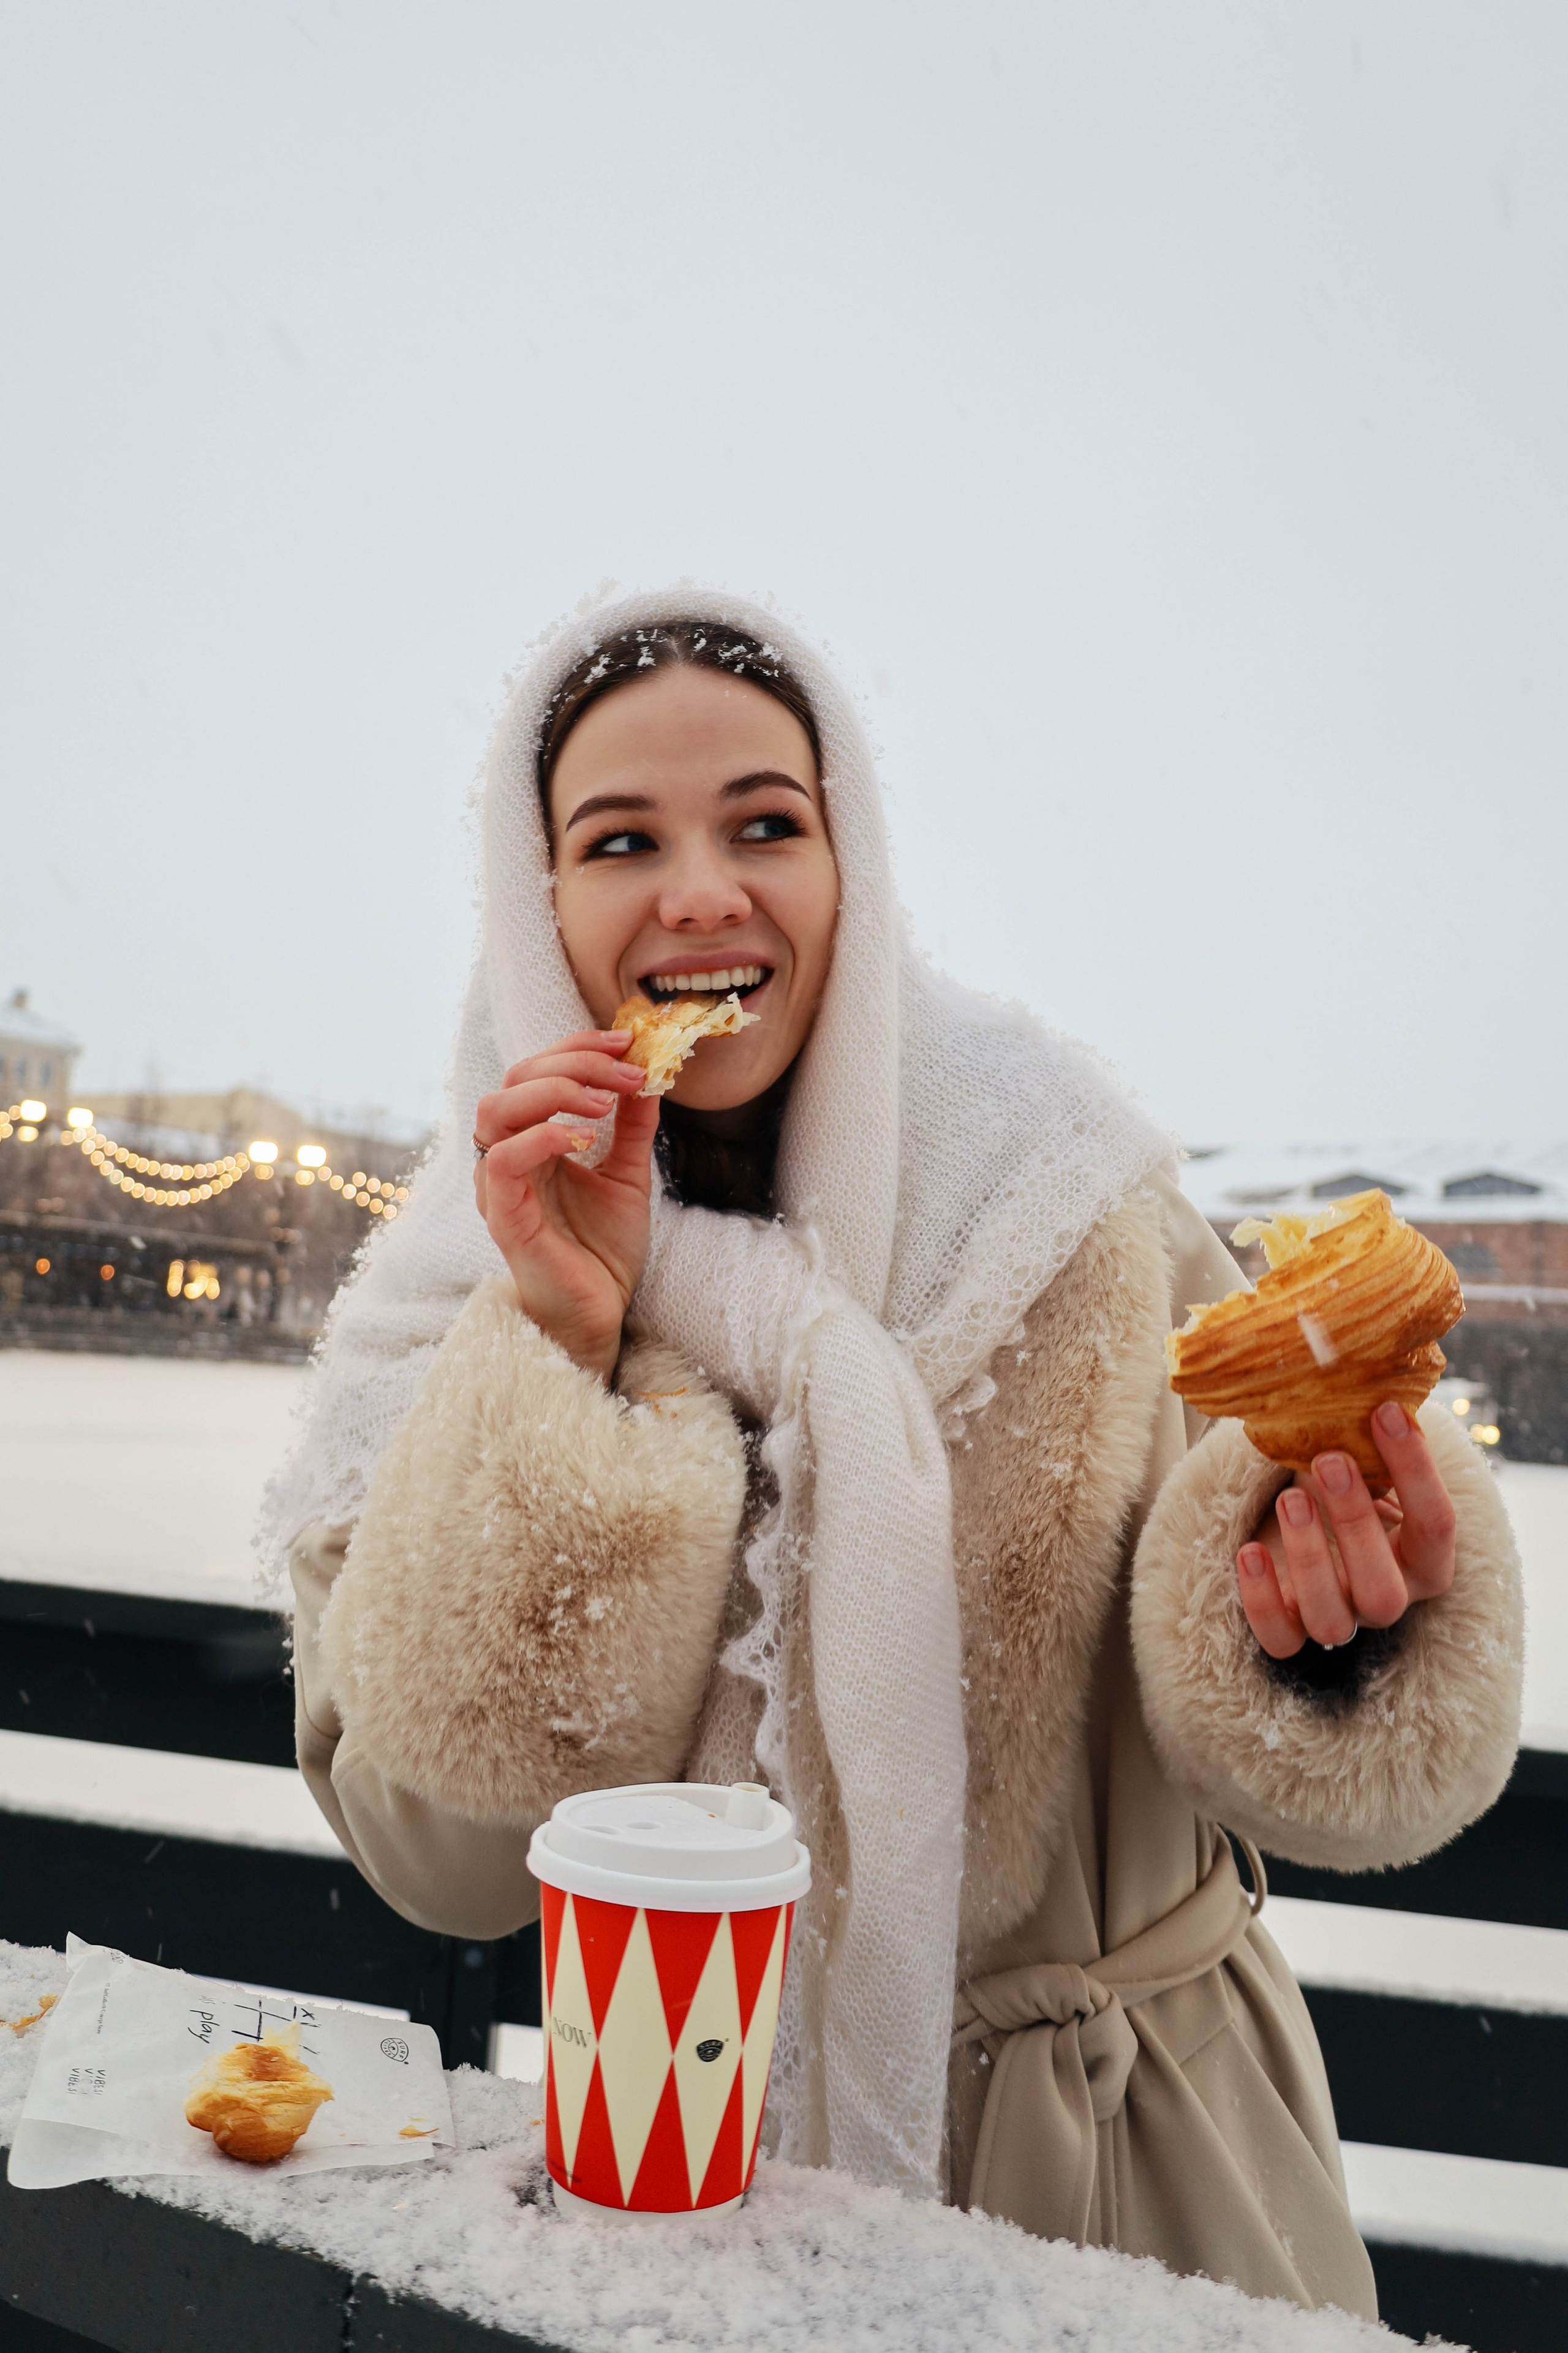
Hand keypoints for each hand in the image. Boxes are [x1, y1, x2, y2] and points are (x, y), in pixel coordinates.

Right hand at [473, 1029, 658, 1380]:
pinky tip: (585, 1138)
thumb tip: (651, 1073)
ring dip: (554, 1091)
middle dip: (573, 1061)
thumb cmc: (602, 1251)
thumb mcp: (628, 1175)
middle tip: (627, 1071)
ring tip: (605, 1102)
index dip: (577, 1047)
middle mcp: (506, 1157)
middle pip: (514, 1079)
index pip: (536, 1071)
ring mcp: (499, 1187)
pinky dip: (542, 1137)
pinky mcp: (504, 1217)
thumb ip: (633, 1126)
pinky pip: (503, 1162)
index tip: (627, 1040)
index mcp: (530, 1141)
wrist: (600, 1314)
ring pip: (495, 1110)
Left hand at [1236, 1402, 1457, 1658]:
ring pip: (1332, 1619)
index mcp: (1423, 1558)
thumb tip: (1364, 1366)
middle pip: (1385, 1590)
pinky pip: (1279, 1640)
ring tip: (1288, 1499)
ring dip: (1309, 1557)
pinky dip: (1261, 1599)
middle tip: (1328, 1459)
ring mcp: (1341, 1619)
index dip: (1415, 1470)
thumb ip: (1374, 1436)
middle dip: (1355, 1523)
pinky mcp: (1291, 1631)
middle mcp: (1389, 1597)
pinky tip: (1247, 1550)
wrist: (1308, 1525)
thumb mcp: (1367, 1463)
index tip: (1385, 1412)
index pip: (1437, 1526)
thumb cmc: (1343, 1487)